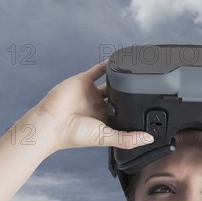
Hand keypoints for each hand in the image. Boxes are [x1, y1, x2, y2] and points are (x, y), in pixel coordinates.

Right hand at [26, 60, 154, 152]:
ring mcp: (91, 93)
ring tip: (135, 73)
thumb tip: (149, 138)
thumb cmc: (75, 134)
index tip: (149, 109)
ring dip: (121, 79)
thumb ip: (128, 139)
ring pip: (111, 83)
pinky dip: (108, 65)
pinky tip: (118, 61)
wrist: (52, 122)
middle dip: (129, 94)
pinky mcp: (84, 80)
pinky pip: (98, 70)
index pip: (123, 114)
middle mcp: (98, 106)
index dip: (134, 111)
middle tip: (146, 89)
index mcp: (104, 121)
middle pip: (119, 98)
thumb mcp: (106, 138)